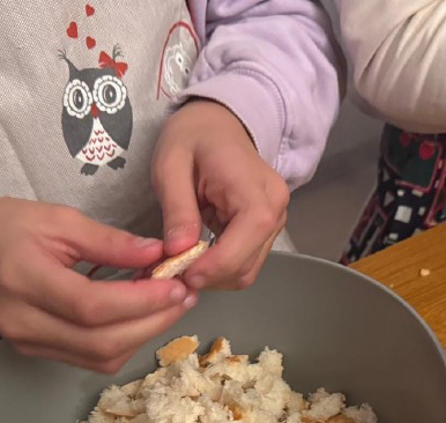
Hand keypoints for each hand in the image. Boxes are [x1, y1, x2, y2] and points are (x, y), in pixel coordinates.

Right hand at [0, 198, 195, 372]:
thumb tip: (158, 253)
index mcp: (24, 279)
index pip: (91, 305)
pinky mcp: (37, 352)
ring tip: (171, 306)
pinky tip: (143, 318)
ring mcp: (29, 343)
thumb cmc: (10, 227)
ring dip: (144, 335)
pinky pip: (91, 360)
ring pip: (100, 358)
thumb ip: (109, 241)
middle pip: (100, 341)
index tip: (176, 285)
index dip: (140, 301)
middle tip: (185, 297)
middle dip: (152, 322)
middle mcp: (24, 322)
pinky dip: (124, 342)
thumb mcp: (59, 219)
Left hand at [152, 100, 289, 289]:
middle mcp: (275, 211)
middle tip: (170, 271)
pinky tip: (195, 257)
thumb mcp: (172, 165)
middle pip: (244, 268)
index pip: (241, 249)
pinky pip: (243, 262)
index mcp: (256, 193)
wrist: (217, 122)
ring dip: (211, 276)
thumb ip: (177, 209)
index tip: (177, 273)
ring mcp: (274, 222)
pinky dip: (217, 268)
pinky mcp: (266, 231)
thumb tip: (178, 251)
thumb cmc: (194, 137)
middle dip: (207, 277)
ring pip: (245, 271)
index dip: (210, 269)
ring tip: (180, 263)